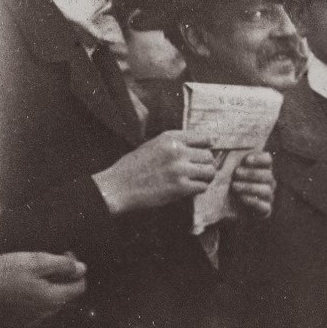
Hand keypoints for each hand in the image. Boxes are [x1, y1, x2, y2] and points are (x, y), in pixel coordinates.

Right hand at [0, 252, 86, 327]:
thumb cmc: (1, 277)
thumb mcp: (33, 263)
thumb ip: (61, 265)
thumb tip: (81, 268)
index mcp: (54, 298)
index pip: (79, 286)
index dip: (75, 269)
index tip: (63, 256)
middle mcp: (46, 312)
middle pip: (64, 292)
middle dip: (60, 276)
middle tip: (43, 261)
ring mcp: (31, 318)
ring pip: (47, 298)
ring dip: (44, 284)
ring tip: (26, 271)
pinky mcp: (16, 321)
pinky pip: (32, 304)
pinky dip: (30, 292)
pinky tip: (15, 284)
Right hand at [92, 131, 218, 213]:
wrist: (116, 187)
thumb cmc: (132, 167)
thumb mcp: (152, 145)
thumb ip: (175, 143)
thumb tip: (206, 143)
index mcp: (170, 138)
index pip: (203, 138)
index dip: (207, 146)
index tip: (206, 152)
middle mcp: (177, 151)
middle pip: (209, 156)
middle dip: (206, 164)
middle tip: (198, 171)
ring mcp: (179, 169)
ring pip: (210, 171)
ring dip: (205, 177)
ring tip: (197, 180)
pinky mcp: (179, 187)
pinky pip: (202, 187)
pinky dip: (198, 189)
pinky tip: (190, 189)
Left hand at [229, 150, 274, 219]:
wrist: (221, 209)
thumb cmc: (224, 186)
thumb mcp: (225, 172)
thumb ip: (229, 161)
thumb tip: (227, 148)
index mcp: (261, 169)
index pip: (268, 160)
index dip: (260, 158)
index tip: (247, 159)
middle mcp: (268, 182)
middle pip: (267, 175)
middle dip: (251, 173)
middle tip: (236, 173)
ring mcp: (268, 197)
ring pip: (266, 190)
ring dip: (250, 187)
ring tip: (234, 186)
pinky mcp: (265, 210)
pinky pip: (265, 206)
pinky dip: (253, 201)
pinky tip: (242, 198)